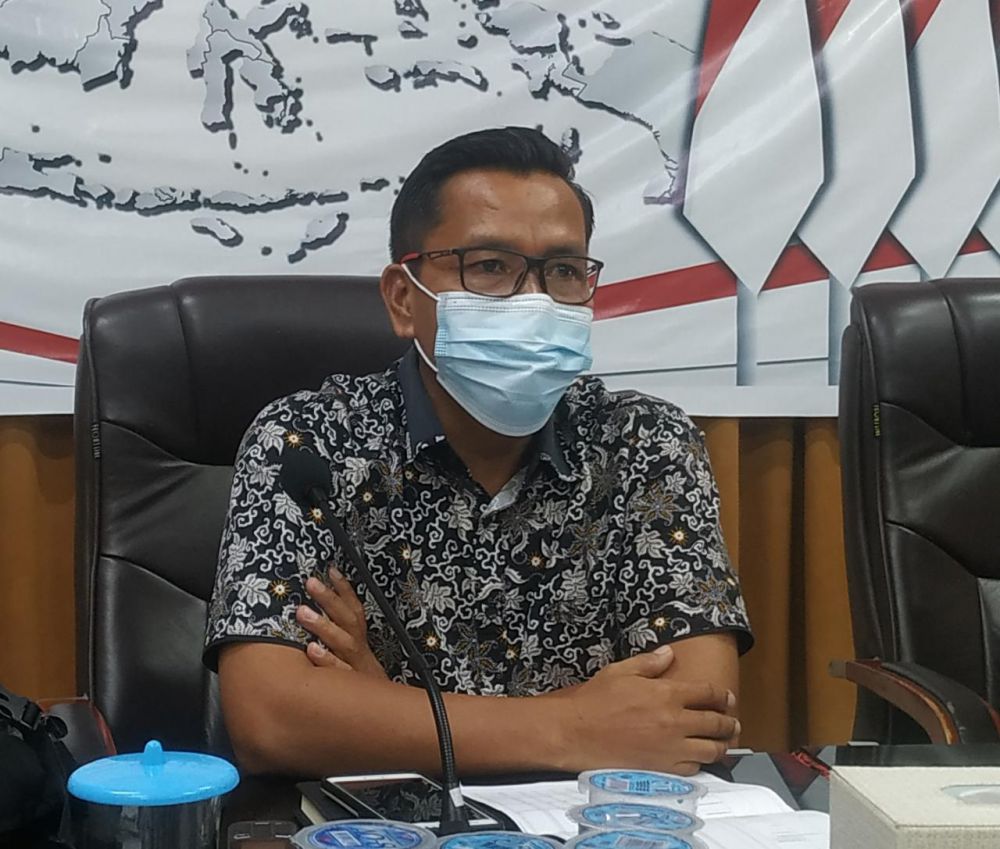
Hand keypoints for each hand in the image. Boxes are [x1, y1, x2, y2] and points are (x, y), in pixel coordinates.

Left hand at [296, 568, 387, 678]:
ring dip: (324, 626)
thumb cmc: (359, 686)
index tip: (331, 570)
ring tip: (303, 612)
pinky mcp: (350, 688)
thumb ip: (338, 640)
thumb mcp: (354, 661)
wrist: (382, 720)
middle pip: (347, 620)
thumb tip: (315, 618)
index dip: (345, 590)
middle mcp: (359, 651)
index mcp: (359, 642)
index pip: (354, 610)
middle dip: (330, 600)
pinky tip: (311, 650)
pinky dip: (327, 660)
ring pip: (343, 642)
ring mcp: (355, 668)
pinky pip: (339, 672)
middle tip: (311, 583)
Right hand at [553, 645, 738, 773]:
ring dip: (721, 746)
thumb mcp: (621, 671)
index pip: (708, 693)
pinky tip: (699, 758)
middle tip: (733, 722)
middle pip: (716, 723)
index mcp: (666, 694)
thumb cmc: (595, 702)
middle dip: (729, 722)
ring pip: (711, 750)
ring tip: (724, 743)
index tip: (727, 697)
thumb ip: (649, 663)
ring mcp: (670, 748)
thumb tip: (668, 654)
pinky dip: (701, 763)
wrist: (576, 733)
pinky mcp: (662, 768)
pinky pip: (693, 768)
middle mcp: (674, 722)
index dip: (722, 695)